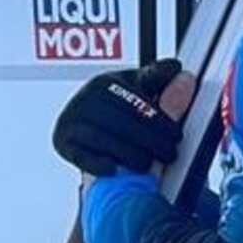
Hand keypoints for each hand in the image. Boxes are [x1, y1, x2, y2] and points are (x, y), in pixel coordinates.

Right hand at [52, 58, 193, 176]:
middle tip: (169, 154)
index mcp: (107, 83)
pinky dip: (98, 163)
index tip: (176, 135)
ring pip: (102, 138)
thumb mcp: (138, 93)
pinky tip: (114, 170)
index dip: (159, 119)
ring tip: (148, 165)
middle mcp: (86, 98)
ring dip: (129, 154)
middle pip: (121, 121)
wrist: (85, 132)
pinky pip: (80, 154)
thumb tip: (181, 72)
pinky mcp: (61, 141)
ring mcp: (71, 119)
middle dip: (149, 140)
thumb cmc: (118, 112)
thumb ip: (159, 85)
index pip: (136, 100)